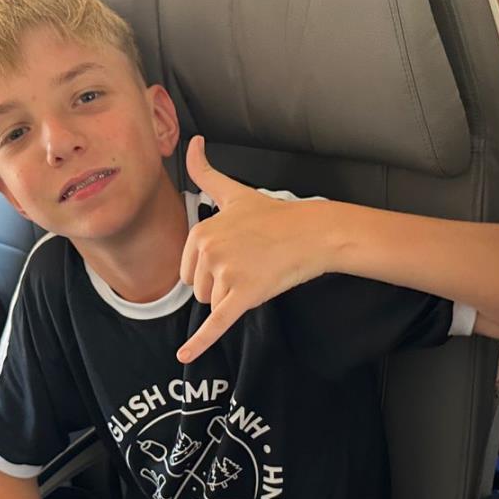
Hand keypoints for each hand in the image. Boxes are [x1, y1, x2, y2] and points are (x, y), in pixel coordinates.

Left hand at [176, 135, 329, 362]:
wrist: (314, 233)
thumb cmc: (275, 216)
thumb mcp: (234, 192)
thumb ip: (207, 171)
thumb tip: (192, 140)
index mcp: (200, 231)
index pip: (189, 269)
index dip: (212, 270)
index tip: (238, 255)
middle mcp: (208, 249)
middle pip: (198, 290)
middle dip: (221, 286)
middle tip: (251, 265)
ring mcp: (225, 273)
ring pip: (213, 305)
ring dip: (233, 298)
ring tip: (258, 274)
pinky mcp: (242, 295)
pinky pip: (216, 324)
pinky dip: (199, 344)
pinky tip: (184, 357)